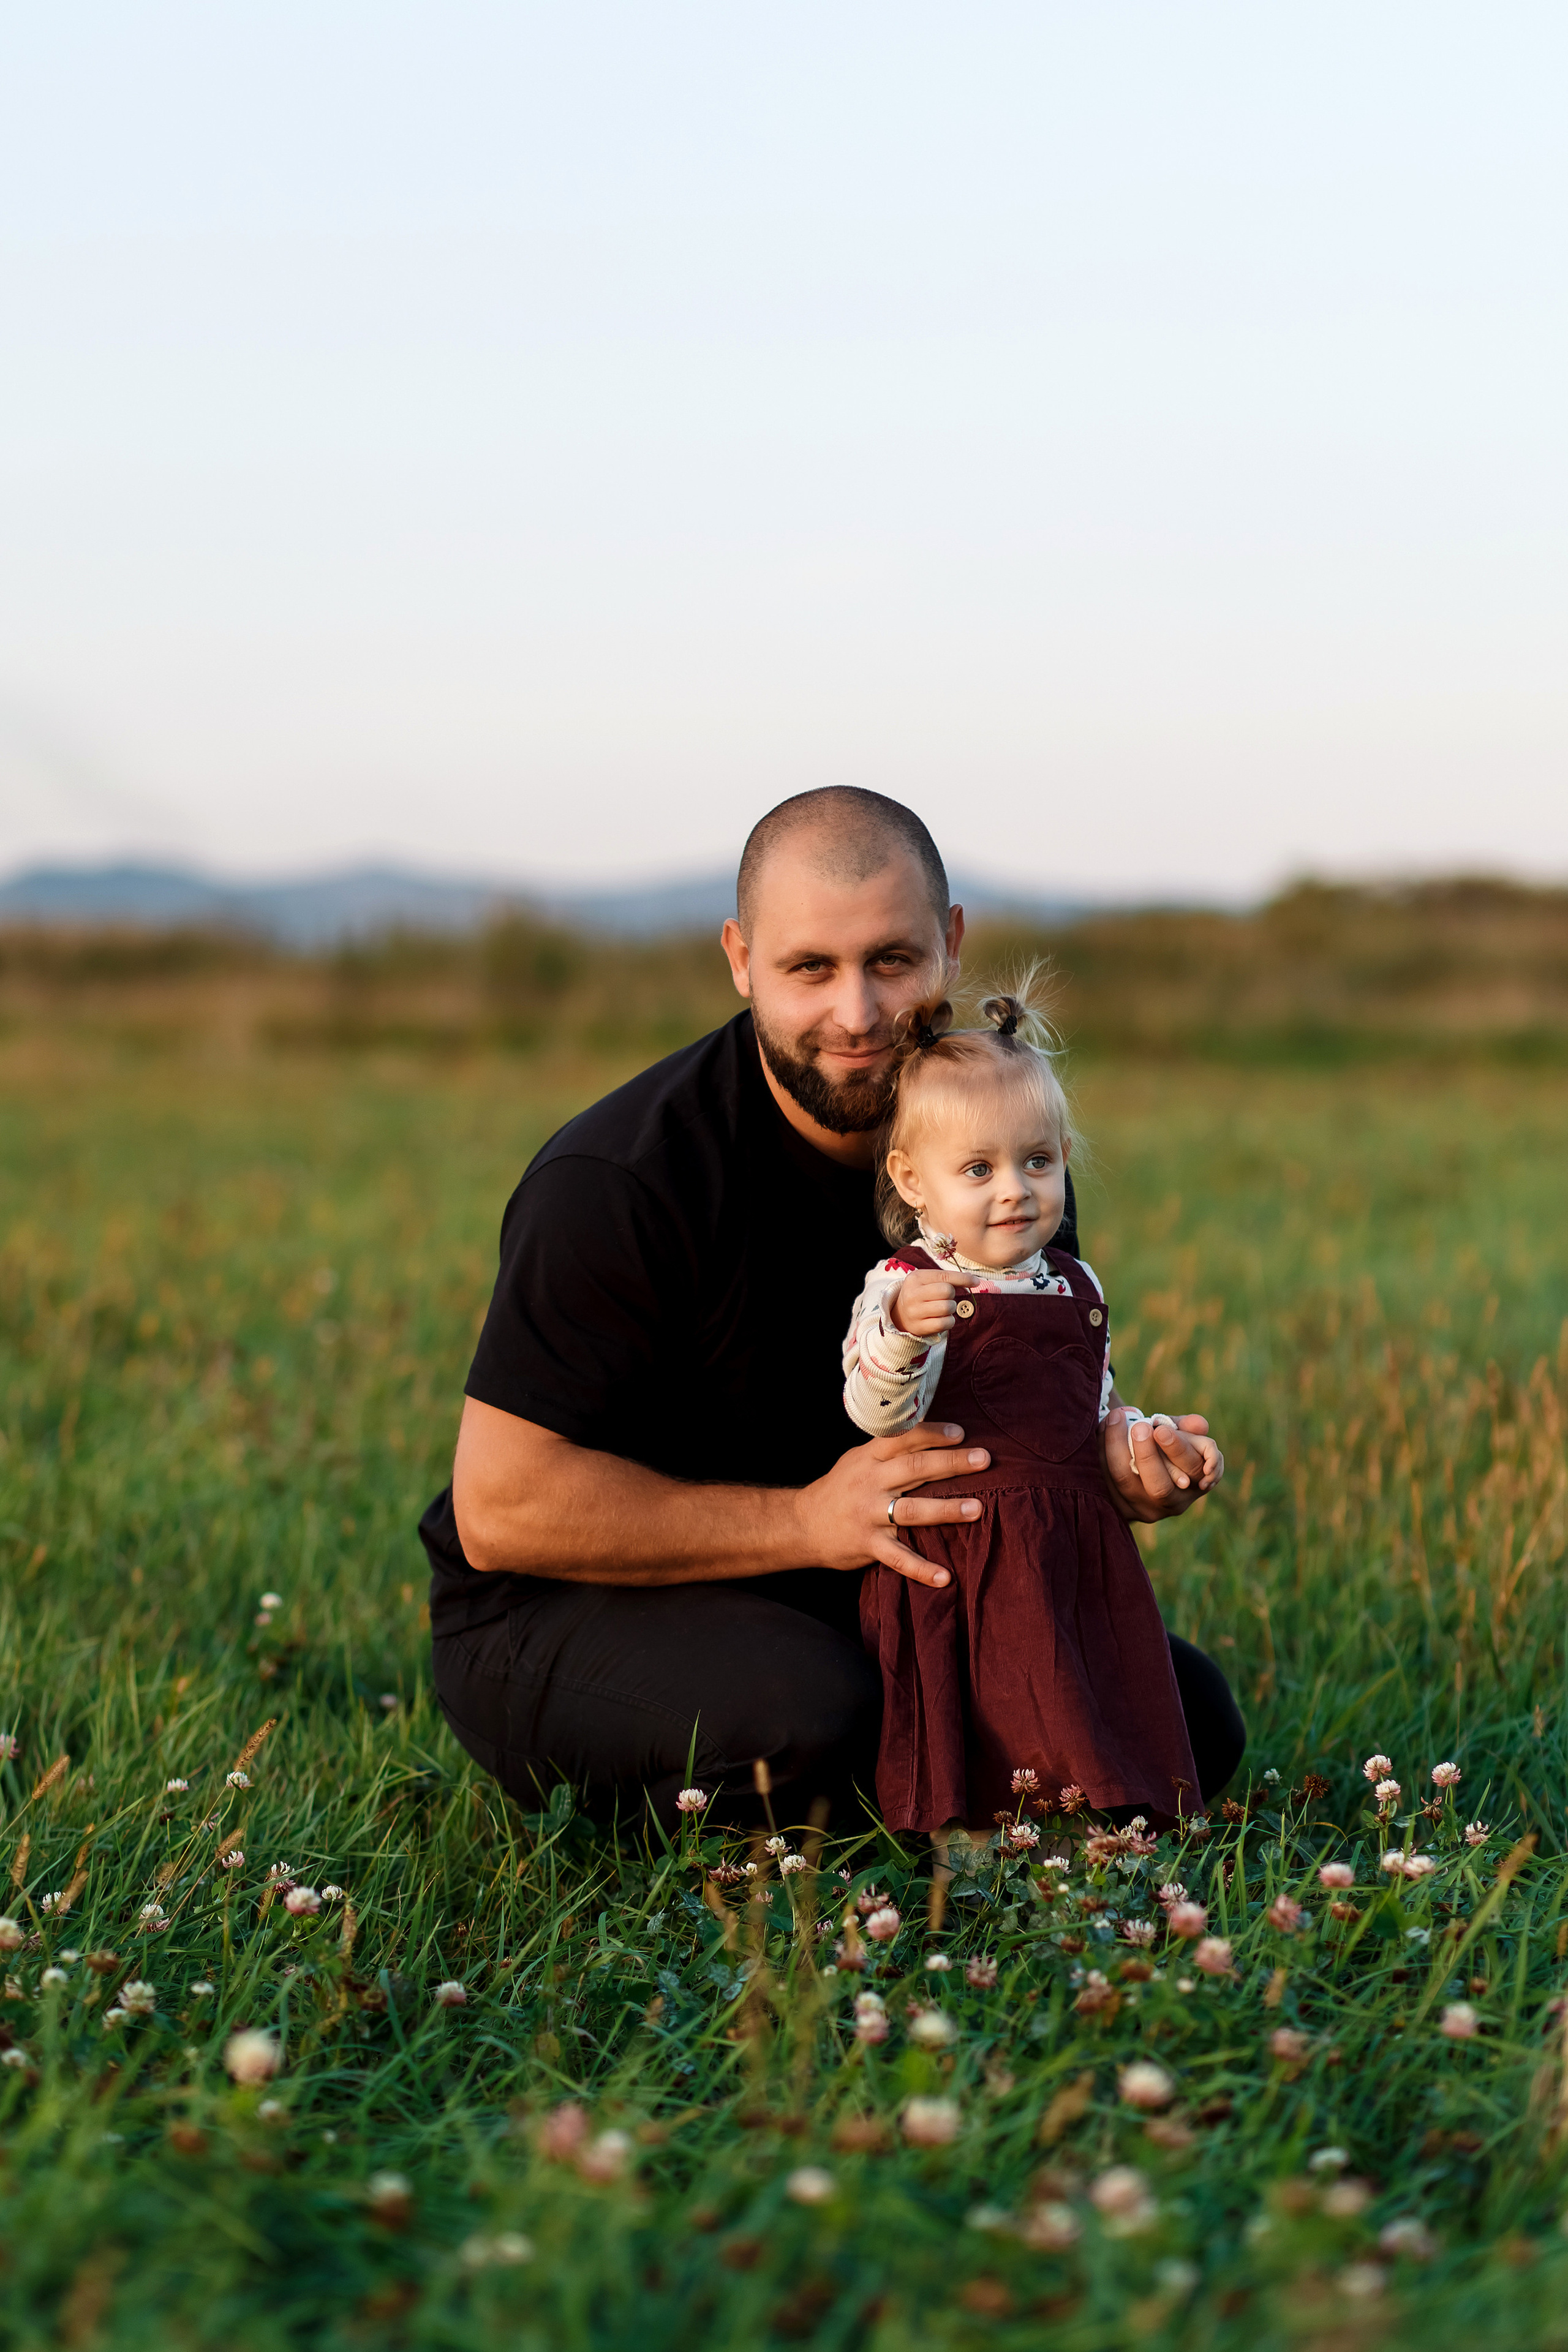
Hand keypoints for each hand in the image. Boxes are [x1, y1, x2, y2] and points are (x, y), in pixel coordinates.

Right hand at [792, 1422, 990, 1586]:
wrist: (801, 1525)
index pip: (903, 1438)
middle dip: (951, 1463)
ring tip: (978, 1509)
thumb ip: (888, 1451)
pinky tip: (946, 1577)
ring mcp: (869, 1514)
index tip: (961, 1433)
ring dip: (946, 1510)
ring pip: (912, 1511)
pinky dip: (922, 1569)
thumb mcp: (858, 1461)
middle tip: (985, 1460)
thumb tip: (931, 1436)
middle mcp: (870, 1483)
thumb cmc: (840, 1489)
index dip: (932, 1433)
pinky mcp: (868, 1544)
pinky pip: (898, 1558)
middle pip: (914, 1468)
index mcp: (869, 1458)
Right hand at [890, 1270, 975, 1337]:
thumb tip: (975, 1281)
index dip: (963, 1278)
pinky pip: (944, 1323)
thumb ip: (949, 1278)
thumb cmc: (921, 1294)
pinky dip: (949, 1321)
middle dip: (951, 1295)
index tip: (975, 1281)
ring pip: (947, 1307)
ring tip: (942, 1308)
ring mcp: (914, 1312)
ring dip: (951, 1308)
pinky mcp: (919, 1327)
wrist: (901, 1314)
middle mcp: (912, 1294)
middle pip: (947, 1291)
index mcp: (915, 1278)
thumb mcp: (928, 1281)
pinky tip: (943, 1319)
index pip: (945, 1277)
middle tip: (944, 1298)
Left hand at [1102, 1409, 1223, 1524]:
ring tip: (1115, 1417)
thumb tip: (1200, 1424)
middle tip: (1138, 1425)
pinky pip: (1106, 1482)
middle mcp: (1174, 1503)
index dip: (1177, 1449)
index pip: (1192, 1467)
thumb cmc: (1165, 1445)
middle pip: (1160, 1487)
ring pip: (1126, 1482)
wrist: (1138, 1464)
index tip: (1160, 1429)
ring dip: (1116, 1447)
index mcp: (1198, 1482)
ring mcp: (1146, 1510)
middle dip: (1147, 1455)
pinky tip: (1101, 1429)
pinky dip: (1101, 1453)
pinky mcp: (1121, 1509)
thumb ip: (1187, 1427)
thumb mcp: (1179, 1434)